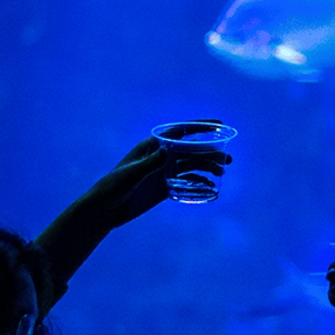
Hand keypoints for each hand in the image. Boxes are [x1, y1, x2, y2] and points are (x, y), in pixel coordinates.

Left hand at [87, 122, 232, 229]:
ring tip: (222, 173)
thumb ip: (149, 163)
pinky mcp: (164, 188)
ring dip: (208, 167)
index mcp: (152, 146)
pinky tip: (211, 188)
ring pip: (191, 166)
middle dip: (211, 152)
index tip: (219, 125)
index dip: (200, 127)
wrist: (106, 209)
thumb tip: (167, 151)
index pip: (180, 131)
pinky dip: (199, 183)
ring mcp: (163, 172)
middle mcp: (160, 157)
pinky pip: (186, 183)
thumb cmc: (114, 187)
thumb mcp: (132, 174)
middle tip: (228, 160)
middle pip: (191, 150)